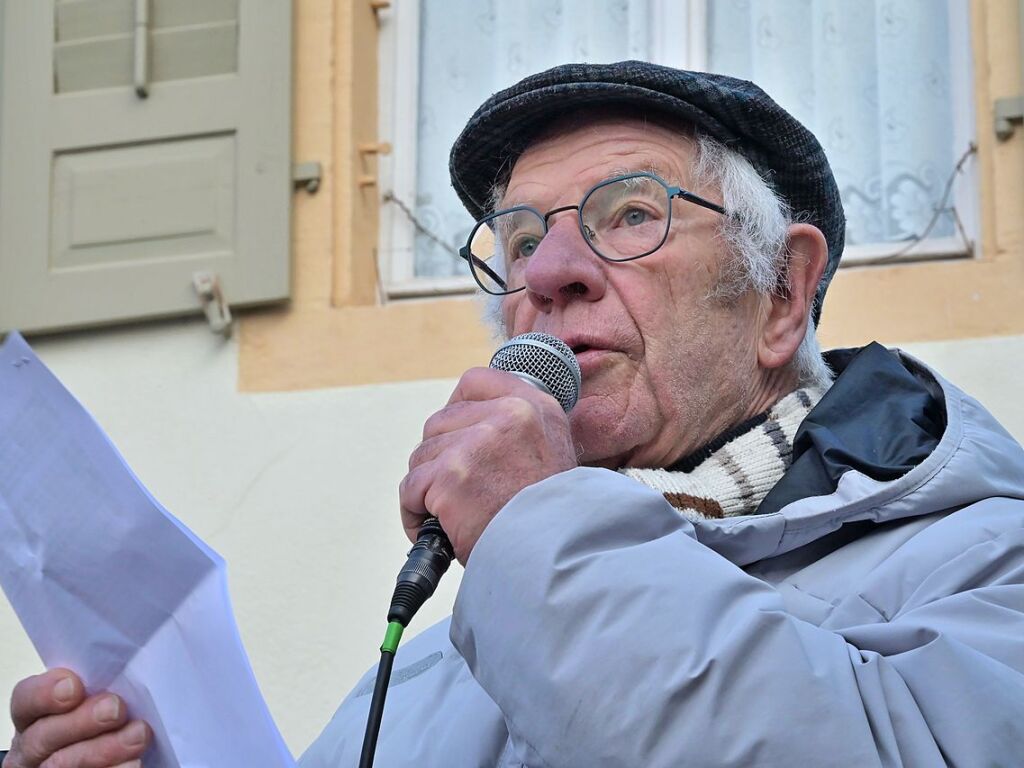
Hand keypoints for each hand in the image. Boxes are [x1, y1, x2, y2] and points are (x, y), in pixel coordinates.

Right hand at [6, 668, 150, 767]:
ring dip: (103, 749)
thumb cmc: (108, 718)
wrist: (116, 753)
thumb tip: (119, 672)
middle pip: (43, 736)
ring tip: (138, 736)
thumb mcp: (96, 697)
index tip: (73, 686)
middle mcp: (33, 747)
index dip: (44, 693)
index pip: (25, 701)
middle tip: (115, 709)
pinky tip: (133, 762)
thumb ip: (97, 687)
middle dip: (81, 721)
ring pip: (62, 765)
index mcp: (34, 717)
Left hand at [400, 367, 577, 563]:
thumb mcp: (551, 454)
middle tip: (459, 492)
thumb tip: (468, 429)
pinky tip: (439, 527)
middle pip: (440, 423)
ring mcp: (477, 444)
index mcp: (535, 407)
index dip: (456, 410)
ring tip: (453, 514)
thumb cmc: (549, 519)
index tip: (455, 437)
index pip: (475, 383)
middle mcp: (509, 415)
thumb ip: (516, 432)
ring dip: (427, 488)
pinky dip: (415, 512)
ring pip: (422, 456)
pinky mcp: (450, 477)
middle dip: (440, 459)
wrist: (554, 557)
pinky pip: (411, 488)